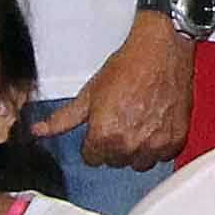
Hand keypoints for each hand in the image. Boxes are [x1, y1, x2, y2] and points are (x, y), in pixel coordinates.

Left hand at [33, 13, 195, 167]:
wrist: (161, 51)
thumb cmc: (127, 67)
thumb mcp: (89, 93)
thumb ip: (63, 119)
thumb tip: (38, 131)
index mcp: (104, 135)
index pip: (93, 159)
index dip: (94, 142)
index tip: (102, 127)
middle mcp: (130, 145)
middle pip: (115, 161)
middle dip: (115, 145)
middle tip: (121, 120)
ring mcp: (155, 145)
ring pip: (139, 163)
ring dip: (137, 149)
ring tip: (139, 124)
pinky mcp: (175, 140)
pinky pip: (163, 157)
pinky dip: (159, 145)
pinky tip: (155, 125)